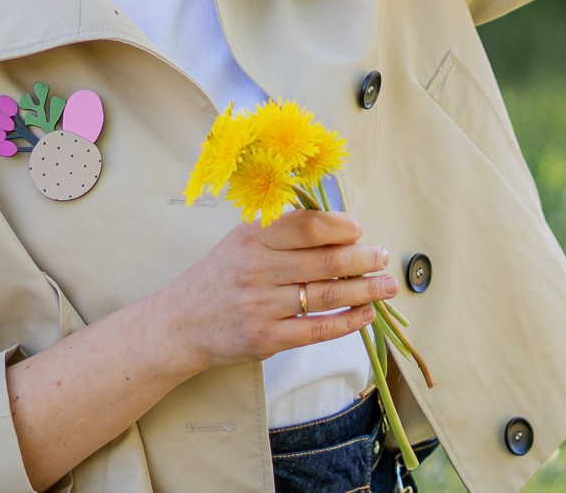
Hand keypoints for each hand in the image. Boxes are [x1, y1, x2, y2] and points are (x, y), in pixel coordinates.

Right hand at [155, 208, 397, 373]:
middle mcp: (257, 269)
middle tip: (384, 258)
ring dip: (366, 290)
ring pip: (327, 295)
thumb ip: (283, 232)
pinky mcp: (265, 339)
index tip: (359, 231)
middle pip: (326, 261)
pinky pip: (317, 329)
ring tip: (387, 286)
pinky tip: (365, 314)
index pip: (309, 226)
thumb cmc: (220, 277)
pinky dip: (347, 322)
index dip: (342, 227)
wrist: (179, 323)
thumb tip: (342, 228)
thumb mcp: (242, 241)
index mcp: (253, 237)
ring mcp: (261, 306)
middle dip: (365, 259)